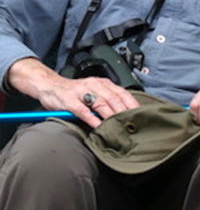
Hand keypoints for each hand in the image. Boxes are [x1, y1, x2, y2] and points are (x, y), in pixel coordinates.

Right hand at [8, 58, 139, 128]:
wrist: (50, 85)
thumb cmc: (75, 91)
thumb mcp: (94, 91)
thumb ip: (108, 99)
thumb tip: (125, 114)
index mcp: (103, 83)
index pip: (123, 93)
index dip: (132, 105)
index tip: (140, 115)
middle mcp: (94, 85)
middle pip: (114, 99)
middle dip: (124, 112)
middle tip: (131, 124)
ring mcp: (81, 92)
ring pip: (100, 103)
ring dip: (111, 116)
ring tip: (118, 126)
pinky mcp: (69, 101)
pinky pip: (83, 110)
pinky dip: (92, 119)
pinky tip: (98, 126)